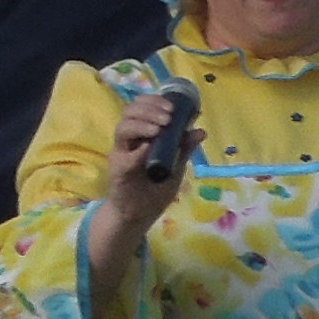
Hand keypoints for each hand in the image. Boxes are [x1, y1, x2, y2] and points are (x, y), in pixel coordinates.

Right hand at [91, 86, 189, 268]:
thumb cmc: (154, 191)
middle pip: (129, 113)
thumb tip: (200, 130)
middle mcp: (128, 141)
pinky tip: (149, 148)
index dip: (154, 102)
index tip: (172, 106)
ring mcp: (121, 154)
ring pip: (123, 128)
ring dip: (142, 124)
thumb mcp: (175, 168)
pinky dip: (137, 150)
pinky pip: (124, 156)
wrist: (139, 216)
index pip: (141, 108)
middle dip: (149, 109)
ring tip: (160, 128)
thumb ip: (183, 149)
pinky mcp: (118, 171)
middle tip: (168, 117)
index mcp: (141, 136)